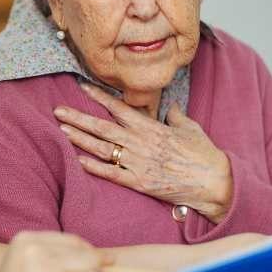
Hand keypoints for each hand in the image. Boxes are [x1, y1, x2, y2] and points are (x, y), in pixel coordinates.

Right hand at [0, 231, 107, 271]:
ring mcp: (47, 268)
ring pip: (94, 266)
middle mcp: (35, 247)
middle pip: (86, 252)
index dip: (84, 258)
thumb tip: (100, 259)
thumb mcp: (24, 269)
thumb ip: (52, 260)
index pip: (72, 241)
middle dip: (91, 271)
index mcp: (24, 239)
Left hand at [55, 83, 232, 222]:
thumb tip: (170, 107)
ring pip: (102, 148)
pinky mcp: (139, 182)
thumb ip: (176, 116)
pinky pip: (111, 173)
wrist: (215, 182)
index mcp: (151, 128)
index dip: (99, 97)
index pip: (120, 108)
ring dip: (80, 139)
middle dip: (78, 118)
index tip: (81, 88)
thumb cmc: (204, 155)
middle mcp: (140, 143)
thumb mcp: (190, 129)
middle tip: (57, 111)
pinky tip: (77, 160)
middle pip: (102, 127)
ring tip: (62, 130)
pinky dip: (93, 167)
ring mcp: (138, 163)